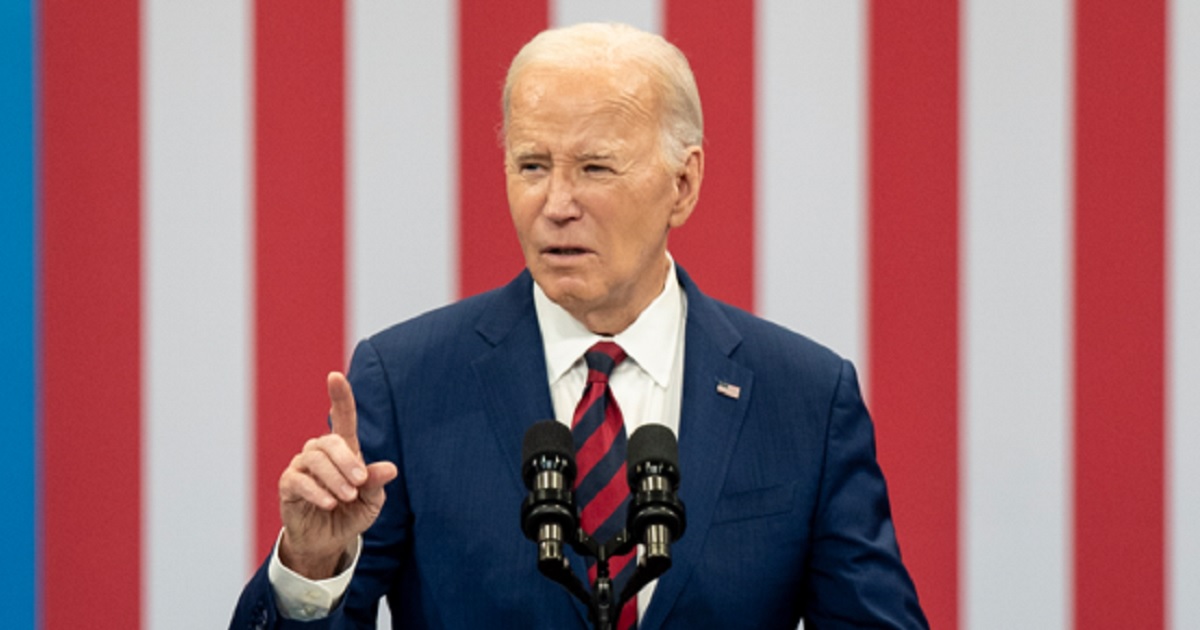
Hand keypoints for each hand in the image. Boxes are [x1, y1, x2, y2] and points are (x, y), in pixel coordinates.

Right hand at [277, 372, 398, 578]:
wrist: (328, 541)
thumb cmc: (351, 513)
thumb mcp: (371, 501)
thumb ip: (376, 483)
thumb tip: (390, 468)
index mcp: (344, 450)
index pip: (342, 417)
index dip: (339, 396)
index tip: (334, 375)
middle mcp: (320, 452)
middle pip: (330, 441)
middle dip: (347, 460)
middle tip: (360, 483)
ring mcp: (302, 467)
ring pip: (314, 458)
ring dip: (334, 478)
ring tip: (347, 497)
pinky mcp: (288, 485)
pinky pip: (298, 480)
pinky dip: (316, 491)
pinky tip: (329, 503)